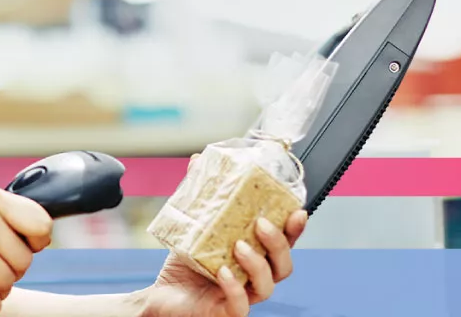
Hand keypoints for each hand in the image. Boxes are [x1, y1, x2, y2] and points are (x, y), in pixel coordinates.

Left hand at [138, 155, 307, 316]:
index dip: (295, 230)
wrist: (162, 296)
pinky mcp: (226, 312)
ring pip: (267, 286)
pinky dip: (235, 288)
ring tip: (239, 246)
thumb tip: (198, 160)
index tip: (298, 210)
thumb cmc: (185, 264)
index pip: (284, 243)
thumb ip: (199, 196)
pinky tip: (223, 273)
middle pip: (284, 265)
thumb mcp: (192, 226)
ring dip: (258, 264)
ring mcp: (243, 296)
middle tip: (260, 223)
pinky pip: (240, 305)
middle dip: (278, 243)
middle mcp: (254, 277)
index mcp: (255, 256)